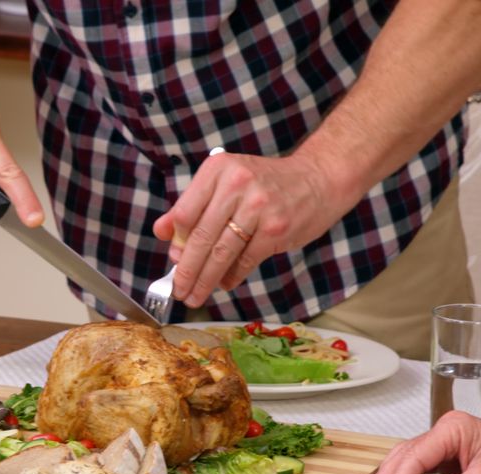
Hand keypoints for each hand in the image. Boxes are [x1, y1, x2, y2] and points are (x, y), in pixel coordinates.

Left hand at [152, 152, 347, 307]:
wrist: (318, 179)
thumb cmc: (265, 184)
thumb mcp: (226, 182)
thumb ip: (193, 205)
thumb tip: (162, 233)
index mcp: (217, 170)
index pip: (185, 213)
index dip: (176, 242)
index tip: (172, 261)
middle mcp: (236, 184)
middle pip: (201, 237)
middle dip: (186, 270)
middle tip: (178, 290)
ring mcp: (258, 207)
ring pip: (222, 252)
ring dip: (205, 280)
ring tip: (194, 296)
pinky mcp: (276, 228)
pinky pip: (245, 260)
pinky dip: (232, 276)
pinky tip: (224, 284)